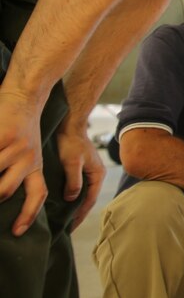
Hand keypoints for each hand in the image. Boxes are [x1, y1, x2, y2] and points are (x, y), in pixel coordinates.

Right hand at [0, 91, 46, 235]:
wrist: (24, 96)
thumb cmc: (19, 128)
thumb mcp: (27, 151)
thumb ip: (16, 172)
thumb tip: (2, 193)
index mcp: (35, 165)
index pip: (36, 195)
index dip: (28, 215)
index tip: (17, 232)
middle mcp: (28, 159)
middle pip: (5, 191)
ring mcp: (15, 148)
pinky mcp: (2, 137)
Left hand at [56, 118, 105, 230]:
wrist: (70, 125)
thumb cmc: (71, 142)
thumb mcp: (72, 163)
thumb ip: (74, 182)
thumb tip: (72, 198)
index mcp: (98, 174)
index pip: (90, 200)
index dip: (80, 215)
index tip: (71, 227)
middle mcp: (97, 174)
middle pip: (88, 199)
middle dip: (79, 213)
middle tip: (68, 228)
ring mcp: (91, 171)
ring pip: (84, 193)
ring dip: (76, 205)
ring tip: (66, 218)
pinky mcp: (83, 168)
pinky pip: (80, 186)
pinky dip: (73, 196)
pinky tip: (65, 201)